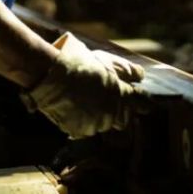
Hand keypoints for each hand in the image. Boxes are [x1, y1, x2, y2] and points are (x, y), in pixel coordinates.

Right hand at [22, 33, 146, 138]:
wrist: (50, 75)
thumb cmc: (80, 64)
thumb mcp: (107, 60)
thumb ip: (128, 71)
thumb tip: (141, 77)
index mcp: (120, 96)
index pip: (141, 103)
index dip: (142, 100)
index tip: (141, 99)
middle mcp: (110, 114)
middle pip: (123, 119)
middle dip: (119, 109)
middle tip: (108, 96)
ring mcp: (94, 125)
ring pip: (104, 124)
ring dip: (101, 115)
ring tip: (88, 98)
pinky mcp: (79, 132)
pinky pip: (87, 129)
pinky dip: (85, 120)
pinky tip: (77, 106)